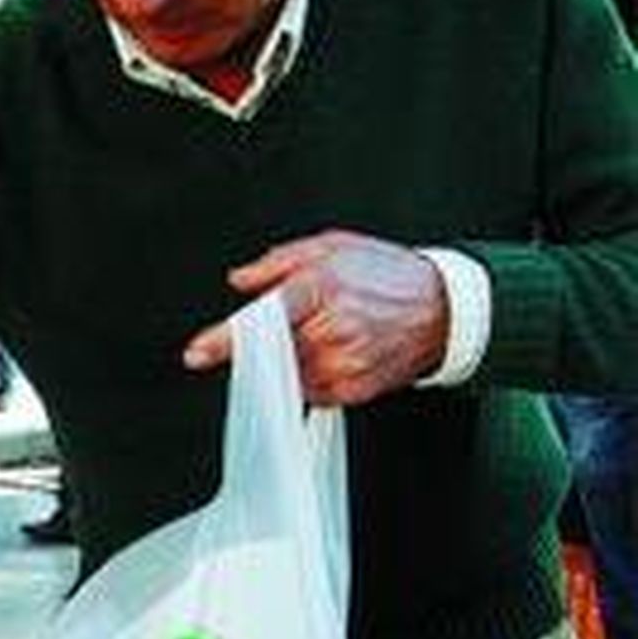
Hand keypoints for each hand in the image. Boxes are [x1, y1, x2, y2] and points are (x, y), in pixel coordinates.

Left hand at [183, 231, 448, 403]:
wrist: (443, 308)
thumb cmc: (387, 274)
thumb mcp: (333, 247)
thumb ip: (278, 263)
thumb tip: (240, 281)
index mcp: (321, 288)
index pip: (263, 319)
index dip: (225, 339)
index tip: (196, 353)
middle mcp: (331, 331)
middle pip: (270, 352)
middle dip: (269, 343)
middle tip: (300, 323)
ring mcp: (343, 364)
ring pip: (288, 374)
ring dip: (292, 358)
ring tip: (326, 332)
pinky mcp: (353, 390)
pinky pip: (311, 391)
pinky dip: (312, 375)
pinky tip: (336, 352)